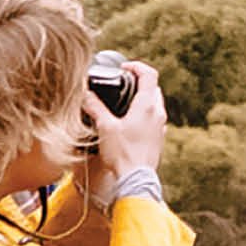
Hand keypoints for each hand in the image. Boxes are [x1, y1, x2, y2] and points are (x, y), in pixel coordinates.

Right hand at [86, 60, 166, 185]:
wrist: (135, 179)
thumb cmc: (122, 154)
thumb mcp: (105, 127)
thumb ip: (95, 107)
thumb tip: (86, 95)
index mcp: (147, 105)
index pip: (149, 74)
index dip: (136, 66)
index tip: (124, 68)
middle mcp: (158, 113)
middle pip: (153, 88)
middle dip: (139, 82)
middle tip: (123, 84)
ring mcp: (160, 127)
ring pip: (155, 104)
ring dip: (142, 99)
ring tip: (124, 103)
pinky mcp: (158, 139)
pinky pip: (154, 119)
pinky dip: (144, 115)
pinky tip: (130, 123)